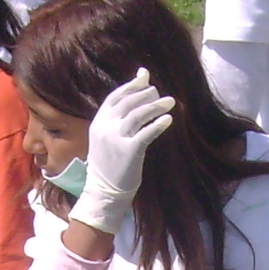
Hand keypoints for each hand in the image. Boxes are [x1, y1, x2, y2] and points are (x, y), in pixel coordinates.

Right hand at [70, 68, 176, 234]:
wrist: (104, 192)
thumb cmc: (109, 166)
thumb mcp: (106, 139)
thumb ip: (116, 121)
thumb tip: (132, 106)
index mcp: (98, 123)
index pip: (115, 97)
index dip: (131, 85)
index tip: (145, 77)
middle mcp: (106, 127)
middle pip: (128, 102)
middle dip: (146, 94)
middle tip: (160, 93)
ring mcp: (116, 138)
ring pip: (138, 114)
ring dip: (156, 105)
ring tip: (170, 102)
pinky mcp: (129, 150)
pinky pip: (146, 132)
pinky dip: (158, 124)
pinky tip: (168, 120)